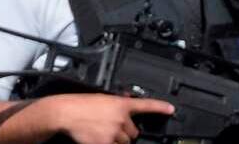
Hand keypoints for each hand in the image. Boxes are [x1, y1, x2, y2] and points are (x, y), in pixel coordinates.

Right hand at [54, 93, 175, 143]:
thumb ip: (118, 103)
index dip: (161, 107)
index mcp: (121, 104)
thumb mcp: (103, 98)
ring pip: (125, 142)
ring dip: (118, 140)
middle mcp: (121, 118)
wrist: (67, 112)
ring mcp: (114, 132)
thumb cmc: (82, 104)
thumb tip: (126, 104)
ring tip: (104, 132)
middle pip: (134, 132)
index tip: (171, 109)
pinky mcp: (106, 143)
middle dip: (126, 132)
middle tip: (113, 128)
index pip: (146, 105)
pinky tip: (100, 138)